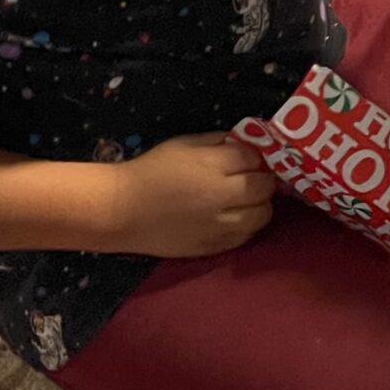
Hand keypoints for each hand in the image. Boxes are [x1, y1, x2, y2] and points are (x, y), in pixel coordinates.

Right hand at [105, 131, 275, 257]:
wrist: (124, 210)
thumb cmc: (152, 171)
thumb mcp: (184, 144)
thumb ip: (217, 142)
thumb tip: (244, 144)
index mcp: (214, 166)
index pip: (254, 157)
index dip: (254, 155)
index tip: (248, 157)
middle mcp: (223, 197)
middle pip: (264, 187)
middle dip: (262, 179)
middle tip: (251, 177)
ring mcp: (221, 225)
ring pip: (262, 215)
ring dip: (260, 204)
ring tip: (246, 200)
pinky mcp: (215, 247)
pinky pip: (246, 237)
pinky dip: (248, 226)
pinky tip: (235, 218)